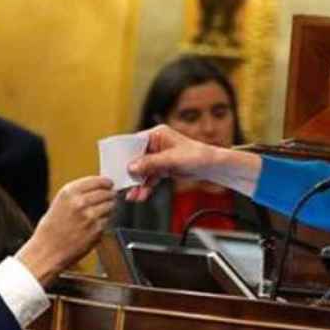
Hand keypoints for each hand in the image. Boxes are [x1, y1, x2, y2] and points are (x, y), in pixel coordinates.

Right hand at [17, 176, 115, 286]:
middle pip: (106, 192)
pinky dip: (105, 221)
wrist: (47, 252)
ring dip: (108, 208)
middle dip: (109, 195)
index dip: (105, 182)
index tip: (108, 183)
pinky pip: (108, 220)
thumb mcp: (58, 203)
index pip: (96, 181)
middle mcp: (80, 202)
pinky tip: (94, 225)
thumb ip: (76, 194)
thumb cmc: (50, 230)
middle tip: (108, 197)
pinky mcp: (97, 230)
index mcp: (68, 192)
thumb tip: (96, 188)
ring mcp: (90, 216)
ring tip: (99, 213)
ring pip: (110, 205)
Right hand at [126, 125, 260, 200]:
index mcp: (156, 134)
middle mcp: (155, 144)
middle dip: (129, 173)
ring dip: (137, 184)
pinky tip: (141, 195)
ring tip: (131, 195)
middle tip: (121, 184)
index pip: (134, 143)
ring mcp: (158, 157)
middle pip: (136, 158)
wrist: (213, 167)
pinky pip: (150, 178)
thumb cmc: (198, 156)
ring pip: (142, 171)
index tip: (116, 166)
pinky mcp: (162, 168)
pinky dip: (145, 187)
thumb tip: (132, 167)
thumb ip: (151, 163)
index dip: (124, 155)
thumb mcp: (172, 159)